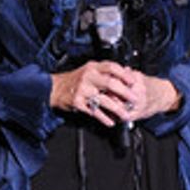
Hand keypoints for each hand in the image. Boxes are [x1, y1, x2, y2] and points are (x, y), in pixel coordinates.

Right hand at [50, 61, 180, 125]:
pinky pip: (94, 111)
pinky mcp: (78, 102)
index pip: (112, 67)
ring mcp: (82, 90)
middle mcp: (88, 77)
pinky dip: (103, 118)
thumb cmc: (74, 80)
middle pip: (110, 83)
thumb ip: (105, 72)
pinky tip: (110, 121)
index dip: (124, 74)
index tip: (133, 81)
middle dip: (125, 92)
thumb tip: (125, 73)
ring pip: (103, 99)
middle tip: (134, 99)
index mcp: (92, 67)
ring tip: (125, 114)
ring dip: (116, 108)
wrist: (54, 88)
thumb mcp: (89, 70)